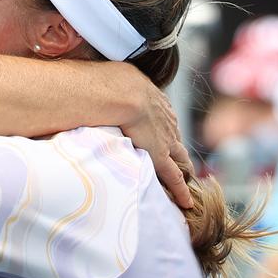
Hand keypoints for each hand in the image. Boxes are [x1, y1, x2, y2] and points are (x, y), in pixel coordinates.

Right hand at [119, 71, 192, 208]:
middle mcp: (164, 119)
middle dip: (177, 145)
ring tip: (188, 176)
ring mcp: (165, 138)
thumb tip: (89, 78)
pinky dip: (180, 189)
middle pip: (174, 136)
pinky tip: (185, 201)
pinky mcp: (161, 157)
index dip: (161, 125)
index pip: (161, 116)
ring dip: (183, 166)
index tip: (160, 131)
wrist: (120, 93)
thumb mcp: (113, 76)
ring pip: (179, 156)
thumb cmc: (110, 81)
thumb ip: (108, 81)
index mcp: (153, 99)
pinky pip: (174, 177)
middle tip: (180, 156)